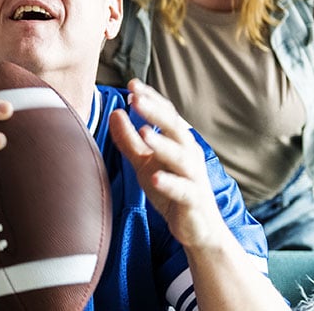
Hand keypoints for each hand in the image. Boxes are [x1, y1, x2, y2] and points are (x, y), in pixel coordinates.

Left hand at [109, 80, 227, 248]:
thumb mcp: (145, 163)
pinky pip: (183, 191)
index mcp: (179, 143)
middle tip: (136, 99)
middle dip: (156, 113)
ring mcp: (194, 178)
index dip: (151, 99)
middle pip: (175, 129)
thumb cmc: (171, 190)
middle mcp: (189, 155)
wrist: (198, 229)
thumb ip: (130, 140)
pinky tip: (154, 178)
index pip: (167, 114)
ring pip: (181, 157)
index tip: (132, 84)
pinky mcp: (194, 202)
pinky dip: (169, 183)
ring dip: (163, 144)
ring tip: (144, 133)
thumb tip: (115, 112)